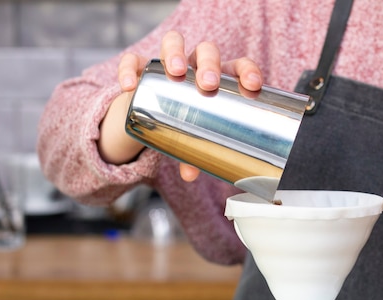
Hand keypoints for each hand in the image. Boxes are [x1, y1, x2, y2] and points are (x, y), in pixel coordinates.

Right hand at [100, 31, 263, 181]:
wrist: (155, 111)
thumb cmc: (186, 120)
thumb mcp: (194, 136)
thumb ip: (193, 153)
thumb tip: (190, 175)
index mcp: (219, 77)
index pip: (239, 66)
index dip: (247, 71)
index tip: (253, 86)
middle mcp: (196, 63)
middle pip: (206, 51)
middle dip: (209, 64)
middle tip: (208, 84)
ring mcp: (169, 61)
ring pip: (173, 42)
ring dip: (174, 53)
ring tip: (174, 71)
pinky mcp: (141, 66)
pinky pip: (133, 60)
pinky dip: (130, 69)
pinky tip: (130, 85)